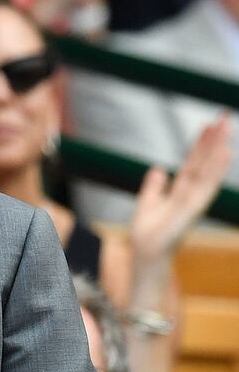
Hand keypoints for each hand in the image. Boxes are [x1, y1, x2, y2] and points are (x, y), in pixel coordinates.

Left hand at [129, 114, 231, 290]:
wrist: (146, 256)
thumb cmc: (148, 234)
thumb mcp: (147, 204)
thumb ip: (153, 187)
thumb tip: (158, 169)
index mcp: (180, 191)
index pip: (193, 162)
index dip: (200, 144)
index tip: (208, 124)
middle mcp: (190, 194)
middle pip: (203, 162)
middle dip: (213, 140)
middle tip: (224, 116)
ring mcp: (193, 201)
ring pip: (207, 170)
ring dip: (217, 150)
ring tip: (226, 129)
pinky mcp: (191, 210)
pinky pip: (205, 186)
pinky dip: (215, 171)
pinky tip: (225, 154)